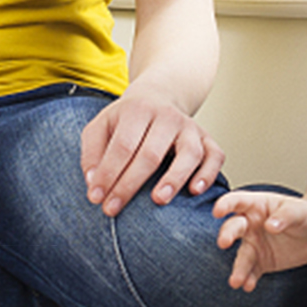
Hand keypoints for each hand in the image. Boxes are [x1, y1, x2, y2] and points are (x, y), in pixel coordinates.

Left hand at [80, 87, 225, 216]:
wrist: (158, 96)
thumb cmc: (126, 120)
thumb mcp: (102, 126)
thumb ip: (92, 151)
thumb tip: (93, 181)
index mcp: (138, 110)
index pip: (122, 146)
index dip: (108, 173)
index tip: (96, 198)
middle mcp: (167, 116)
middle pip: (151, 153)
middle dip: (130, 184)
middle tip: (113, 209)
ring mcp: (190, 127)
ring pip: (189, 153)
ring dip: (174, 178)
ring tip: (159, 199)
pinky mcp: (207, 138)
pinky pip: (215, 156)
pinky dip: (208, 173)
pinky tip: (195, 190)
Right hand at [211, 189, 306, 290]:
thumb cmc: (306, 214)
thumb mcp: (299, 211)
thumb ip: (285, 216)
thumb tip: (271, 225)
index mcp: (257, 205)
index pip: (237, 201)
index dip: (226, 204)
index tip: (218, 210)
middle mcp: (251, 225)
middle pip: (233, 228)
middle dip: (227, 234)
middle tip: (224, 242)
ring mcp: (255, 244)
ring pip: (242, 255)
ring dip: (238, 268)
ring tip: (236, 280)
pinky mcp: (261, 262)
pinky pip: (252, 271)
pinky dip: (248, 279)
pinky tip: (248, 286)